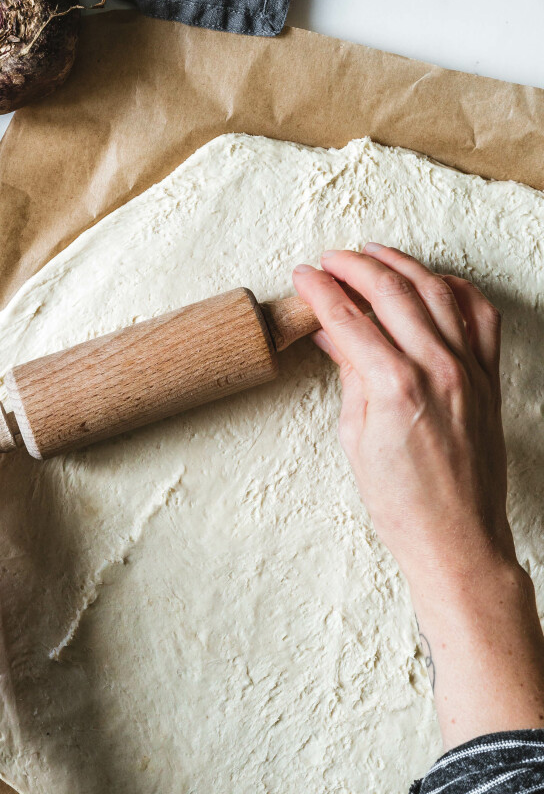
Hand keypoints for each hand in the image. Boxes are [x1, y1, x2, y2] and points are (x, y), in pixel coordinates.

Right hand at [292, 243, 508, 586]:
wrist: (457, 539)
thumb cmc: (403, 503)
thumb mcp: (356, 436)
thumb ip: (349, 374)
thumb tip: (332, 332)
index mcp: (396, 387)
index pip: (349, 317)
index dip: (320, 290)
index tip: (303, 276)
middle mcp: (438, 369)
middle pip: (392, 291)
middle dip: (354, 266)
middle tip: (329, 260)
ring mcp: (470, 370)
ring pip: (437, 290)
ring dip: (401, 264)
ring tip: (373, 254)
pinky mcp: (490, 378)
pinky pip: (479, 315)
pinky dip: (454, 288)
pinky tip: (431, 281)